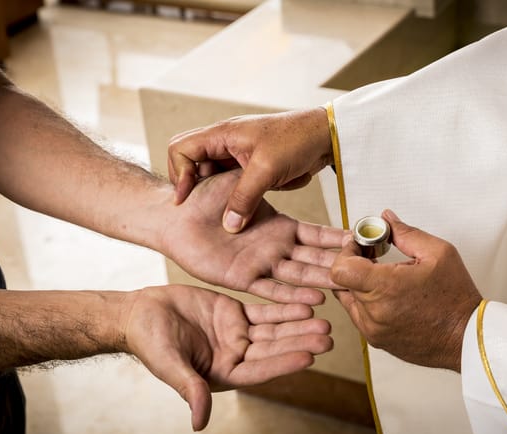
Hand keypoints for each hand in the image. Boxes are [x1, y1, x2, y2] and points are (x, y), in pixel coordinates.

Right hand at [121, 284, 332, 430]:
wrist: (140, 313)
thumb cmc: (149, 343)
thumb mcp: (170, 365)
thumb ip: (189, 389)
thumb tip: (199, 423)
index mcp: (224, 374)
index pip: (259, 370)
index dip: (283, 363)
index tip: (309, 357)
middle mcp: (236, 356)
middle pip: (274, 349)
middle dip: (300, 343)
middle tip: (328, 337)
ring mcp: (237, 335)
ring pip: (274, 330)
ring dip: (298, 326)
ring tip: (324, 321)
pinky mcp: (235, 314)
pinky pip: (264, 311)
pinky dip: (284, 308)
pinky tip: (305, 305)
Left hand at [161, 169, 344, 304]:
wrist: (174, 217)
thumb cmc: (204, 194)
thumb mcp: (241, 181)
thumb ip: (269, 189)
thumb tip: (294, 180)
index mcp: (279, 227)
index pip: (317, 236)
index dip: (339, 241)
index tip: (362, 245)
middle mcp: (275, 248)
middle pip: (314, 259)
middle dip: (338, 266)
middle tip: (365, 273)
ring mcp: (261, 264)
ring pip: (298, 276)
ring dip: (320, 283)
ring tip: (343, 290)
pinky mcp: (242, 278)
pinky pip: (271, 290)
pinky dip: (291, 298)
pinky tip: (312, 302)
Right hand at [167, 108, 332, 232]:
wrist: (327, 136)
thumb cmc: (297, 141)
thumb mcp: (266, 170)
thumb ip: (244, 198)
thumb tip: (229, 226)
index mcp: (222, 134)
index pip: (181, 149)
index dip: (180, 174)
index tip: (186, 198)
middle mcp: (224, 142)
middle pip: (191, 162)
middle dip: (193, 185)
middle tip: (200, 206)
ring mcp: (237, 154)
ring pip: (212, 175)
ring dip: (215, 193)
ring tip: (220, 212)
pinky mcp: (250, 166)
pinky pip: (231, 182)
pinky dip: (234, 195)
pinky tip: (242, 207)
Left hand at [330, 210, 480, 371]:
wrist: (467, 338)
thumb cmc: (456, 298)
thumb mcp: (438, 252)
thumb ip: (406, 232)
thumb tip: (386, 219)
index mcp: (386, 288)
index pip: (340, 268)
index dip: (347, 252)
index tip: (362, 246)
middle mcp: (374, 312)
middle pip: (344, 280)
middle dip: (356, 263)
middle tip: (375, 255)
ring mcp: (373, 329)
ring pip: (348, 297)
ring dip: (360, 283)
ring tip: (385, 276)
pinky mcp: (376, 340)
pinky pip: (358, 314)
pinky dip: (366, 301)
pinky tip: (388, 294)